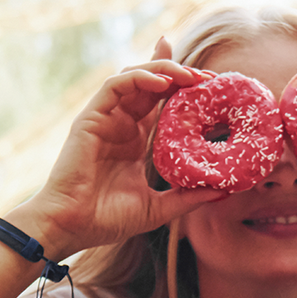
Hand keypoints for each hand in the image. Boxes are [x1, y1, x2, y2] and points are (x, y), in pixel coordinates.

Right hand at [31, 40, 227, 251]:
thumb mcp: (158, 208)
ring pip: (134, 78)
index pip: (160, 103)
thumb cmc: (107, 220)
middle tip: (209, 76)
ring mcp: (105, 119)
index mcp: (134, 141)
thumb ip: (187, 197)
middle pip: (151, 83)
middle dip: (180, 73)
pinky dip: (139, 78)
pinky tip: (162, 83)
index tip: (212, 85)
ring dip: (163, 70)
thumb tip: (224, 191)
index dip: (183, 88)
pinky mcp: (90, 117)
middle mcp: (120, 124)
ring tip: (190, 76)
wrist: (72, 227)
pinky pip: (115, 85)